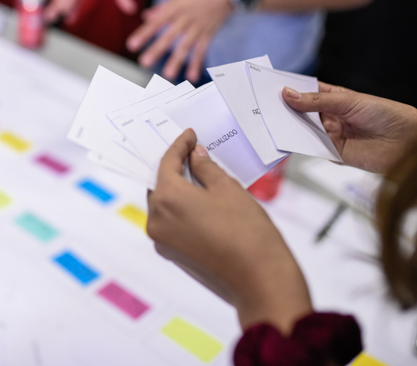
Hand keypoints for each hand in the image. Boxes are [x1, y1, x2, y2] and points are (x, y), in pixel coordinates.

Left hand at [127, 0, 232, 82]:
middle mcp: (186, 18)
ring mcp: (198, 27)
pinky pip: (202, 51)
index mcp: (176, 7)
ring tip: (168, 75)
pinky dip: (196, 64)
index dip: (144, 33)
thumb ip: (163, 7)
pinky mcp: (208, 34)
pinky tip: (191, 77)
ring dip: (176, 61)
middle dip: (157, 49)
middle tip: (144, 62)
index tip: (132, 45)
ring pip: (185, 46)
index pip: (156, 22)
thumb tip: (146, 16)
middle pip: (169, 36)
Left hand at [147, 129, 311, 333]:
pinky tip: (201, 201)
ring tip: (199, 176)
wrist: (260, 280)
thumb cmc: (247, 232)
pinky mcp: (173, 255)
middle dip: (176, 168)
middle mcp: (157, 220)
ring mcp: (163, 241)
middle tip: (193, 153)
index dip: (180, 146)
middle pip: (161, 185)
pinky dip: (182, 209)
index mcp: (167, 199)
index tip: (189, 136)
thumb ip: (206, 168)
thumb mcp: (227, 189)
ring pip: (165, 206)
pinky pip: (172, 223)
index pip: (167, 163)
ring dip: (179, 190)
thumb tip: (196, 157)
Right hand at [282, 83, 416, 173]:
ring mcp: (332, 135)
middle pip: (302, 112)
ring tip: (271, 121)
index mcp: (336, 99)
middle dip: (285, 109)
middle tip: (265, 106)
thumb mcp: (349, 102)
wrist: (411, 143)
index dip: (291, 89)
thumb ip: (317, 102)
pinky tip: (287, 139)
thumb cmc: (388, 115)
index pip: (308, 92)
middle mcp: (331, 116)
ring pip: (304, 130)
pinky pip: (312, 148)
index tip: (271, 87)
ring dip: (289, 127)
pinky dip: (299, 145)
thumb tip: (288, 94)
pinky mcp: (334, 153)